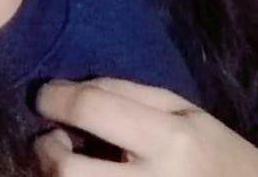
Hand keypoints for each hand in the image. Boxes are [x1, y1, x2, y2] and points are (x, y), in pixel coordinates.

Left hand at [33, 77, 257, 175]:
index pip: (91, 109)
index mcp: (168, 140)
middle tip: (51, 140)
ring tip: (65, 163)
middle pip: (68, 172)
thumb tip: (70, 89)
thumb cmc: (213, 150)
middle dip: (47, 151)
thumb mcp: (180, 108)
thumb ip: (124, 92)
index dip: (55, 98)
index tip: (45, 96)